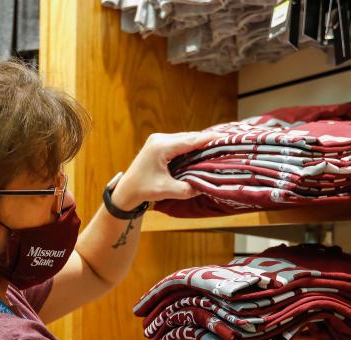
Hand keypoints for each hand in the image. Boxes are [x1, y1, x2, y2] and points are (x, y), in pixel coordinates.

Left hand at [110, 131, 225, 209]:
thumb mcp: (167, 190)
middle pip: (188, 137)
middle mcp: (160, 139)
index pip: (190, 141)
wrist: (125, 190)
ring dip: (198, 143)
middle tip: (225, 142)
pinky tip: (200, 150)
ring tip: (216, 145)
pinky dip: (190, 145)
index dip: (208, 140)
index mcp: (161, 147)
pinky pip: (178, 142)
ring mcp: (158, 139)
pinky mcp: (158, 143)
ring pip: (184, 138)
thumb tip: (206, 186)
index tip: (225, 137)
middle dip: (205, 140)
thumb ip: (188, 188)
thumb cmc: (143, 190)